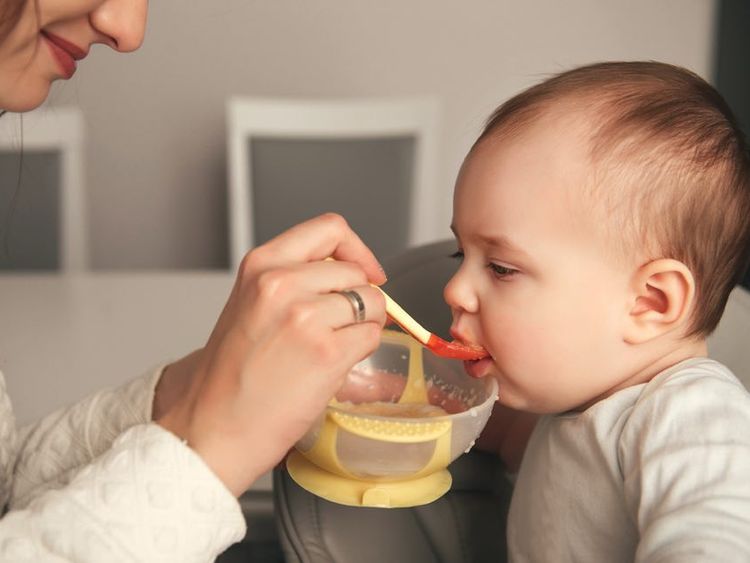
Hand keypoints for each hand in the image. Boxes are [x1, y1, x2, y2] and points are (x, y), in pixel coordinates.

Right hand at [157, 214, 386, 495]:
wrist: (212, 426)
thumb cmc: (230, 375)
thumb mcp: (252, 303)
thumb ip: (295, 278)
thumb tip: (351, 276)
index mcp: (261, 264)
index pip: (330, 228)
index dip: (357, 250)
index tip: (364, 271)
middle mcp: (282, 283)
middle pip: (356, 272)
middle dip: (359, 298)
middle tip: (339, 326)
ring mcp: (305, 317)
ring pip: (371, 303)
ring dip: (363, 325)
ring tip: (330, 347)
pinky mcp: (326, 353)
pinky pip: (371, 336)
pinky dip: (362, 350)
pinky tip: (331, 366)